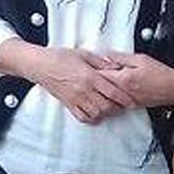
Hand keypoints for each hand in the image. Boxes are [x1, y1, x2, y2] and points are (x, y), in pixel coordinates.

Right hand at [23, 46, 137, 123]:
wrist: (41, 65)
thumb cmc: (60, 57)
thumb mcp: (84, 54)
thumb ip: (101, 62)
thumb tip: (116, 67)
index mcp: (90, 76)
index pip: (113, 91)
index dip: (125, 98)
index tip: (132, 100)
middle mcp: (84, 90)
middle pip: (107, 105)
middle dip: (118, 107)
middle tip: (123, 104)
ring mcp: (75, 99)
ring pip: (97, 113)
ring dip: (106, 113)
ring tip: (110, 108)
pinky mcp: (68, 104)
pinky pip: (82, 117)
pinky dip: (92, 118)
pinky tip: (96, 114)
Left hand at [86, 52, 173, 108]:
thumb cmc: (161, 73)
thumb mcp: (140, 59)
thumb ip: (121, 58)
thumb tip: (106, 56)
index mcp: (124, 79)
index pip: (100, 76)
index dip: (92, 71)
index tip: (87, 68)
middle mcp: (123, 92)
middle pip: (101, 89)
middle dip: (95, 82)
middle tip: (88, 76)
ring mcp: (126, 101)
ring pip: (107, 97)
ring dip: (102, 91)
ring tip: (98, 85)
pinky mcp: (131, 106)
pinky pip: (116, 102)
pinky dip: (111, 97)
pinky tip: (111, 92)